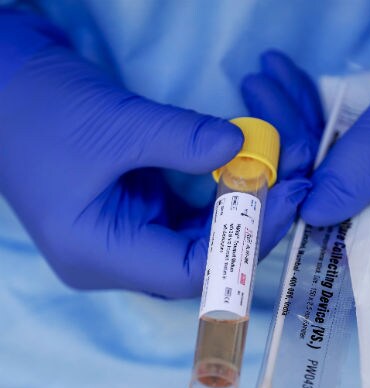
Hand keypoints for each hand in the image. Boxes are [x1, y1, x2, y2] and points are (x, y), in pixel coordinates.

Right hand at [0, 11, 309, 297]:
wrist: (1, 84)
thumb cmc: (39, 109)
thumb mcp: (114, 122)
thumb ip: (182, 139)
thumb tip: (244, 147)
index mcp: (97, 253)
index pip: (187, 271)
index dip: (243, 240)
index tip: (285, 199)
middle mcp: (114, 256)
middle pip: (200, 259)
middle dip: (250, 223)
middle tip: (292, 185)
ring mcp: (124, 236)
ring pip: (198, 239)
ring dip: (239, 209)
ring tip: (278, 176)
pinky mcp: (134, 213)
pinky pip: (188, 217)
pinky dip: (218, 196)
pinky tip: (243, 173)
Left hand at [283, 1, 369, 255]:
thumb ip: (359, 169)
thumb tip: (310, 217)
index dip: (318, 205)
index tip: (270, 167)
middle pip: (358, 209)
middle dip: (304, 160)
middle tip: (258, 104)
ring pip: (355, 188)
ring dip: (310, 141)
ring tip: (264, 87)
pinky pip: (367, 173)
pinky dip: (332, 139)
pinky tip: (294, 100)